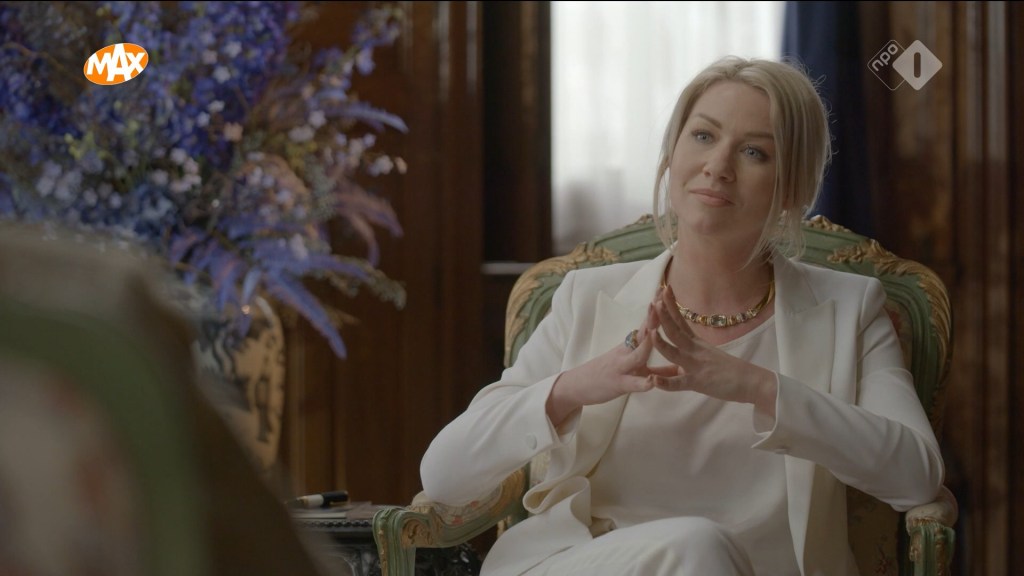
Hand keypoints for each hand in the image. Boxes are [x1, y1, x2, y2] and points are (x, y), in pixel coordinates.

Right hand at [546, 303, 676, 426]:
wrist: (577, 385)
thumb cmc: (608, 376)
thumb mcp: (635, 371)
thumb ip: (657, 370)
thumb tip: (680, 369)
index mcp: (631, 347)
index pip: (646, 324)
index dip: (656, 310)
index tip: (665, 291)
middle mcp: (626, 352)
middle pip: (642, 333)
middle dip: (653, 318)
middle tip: (662, 299)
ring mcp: (622, 367)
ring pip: (637, 356)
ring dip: (647, 345)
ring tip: (656, 333)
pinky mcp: (618, 384)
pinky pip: (632, 383)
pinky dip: (643, 383)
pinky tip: (652, 383)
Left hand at [649, 285, 776, 411]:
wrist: (751, 381)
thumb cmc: (728, 370)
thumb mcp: (705, 357)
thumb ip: (686, 354)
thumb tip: (670, 352)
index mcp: (696, 343)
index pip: (681, 321)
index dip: (671, 306)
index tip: (663, 289)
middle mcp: (695, 350)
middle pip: (677, 331)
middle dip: (664, 316)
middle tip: (655, 300)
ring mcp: (696, 365)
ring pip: (676, 353)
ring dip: (662, 344)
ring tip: (651, 333)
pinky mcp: (698, 382)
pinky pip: (680, 383)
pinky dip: (666, 383)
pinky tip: (654, 380)